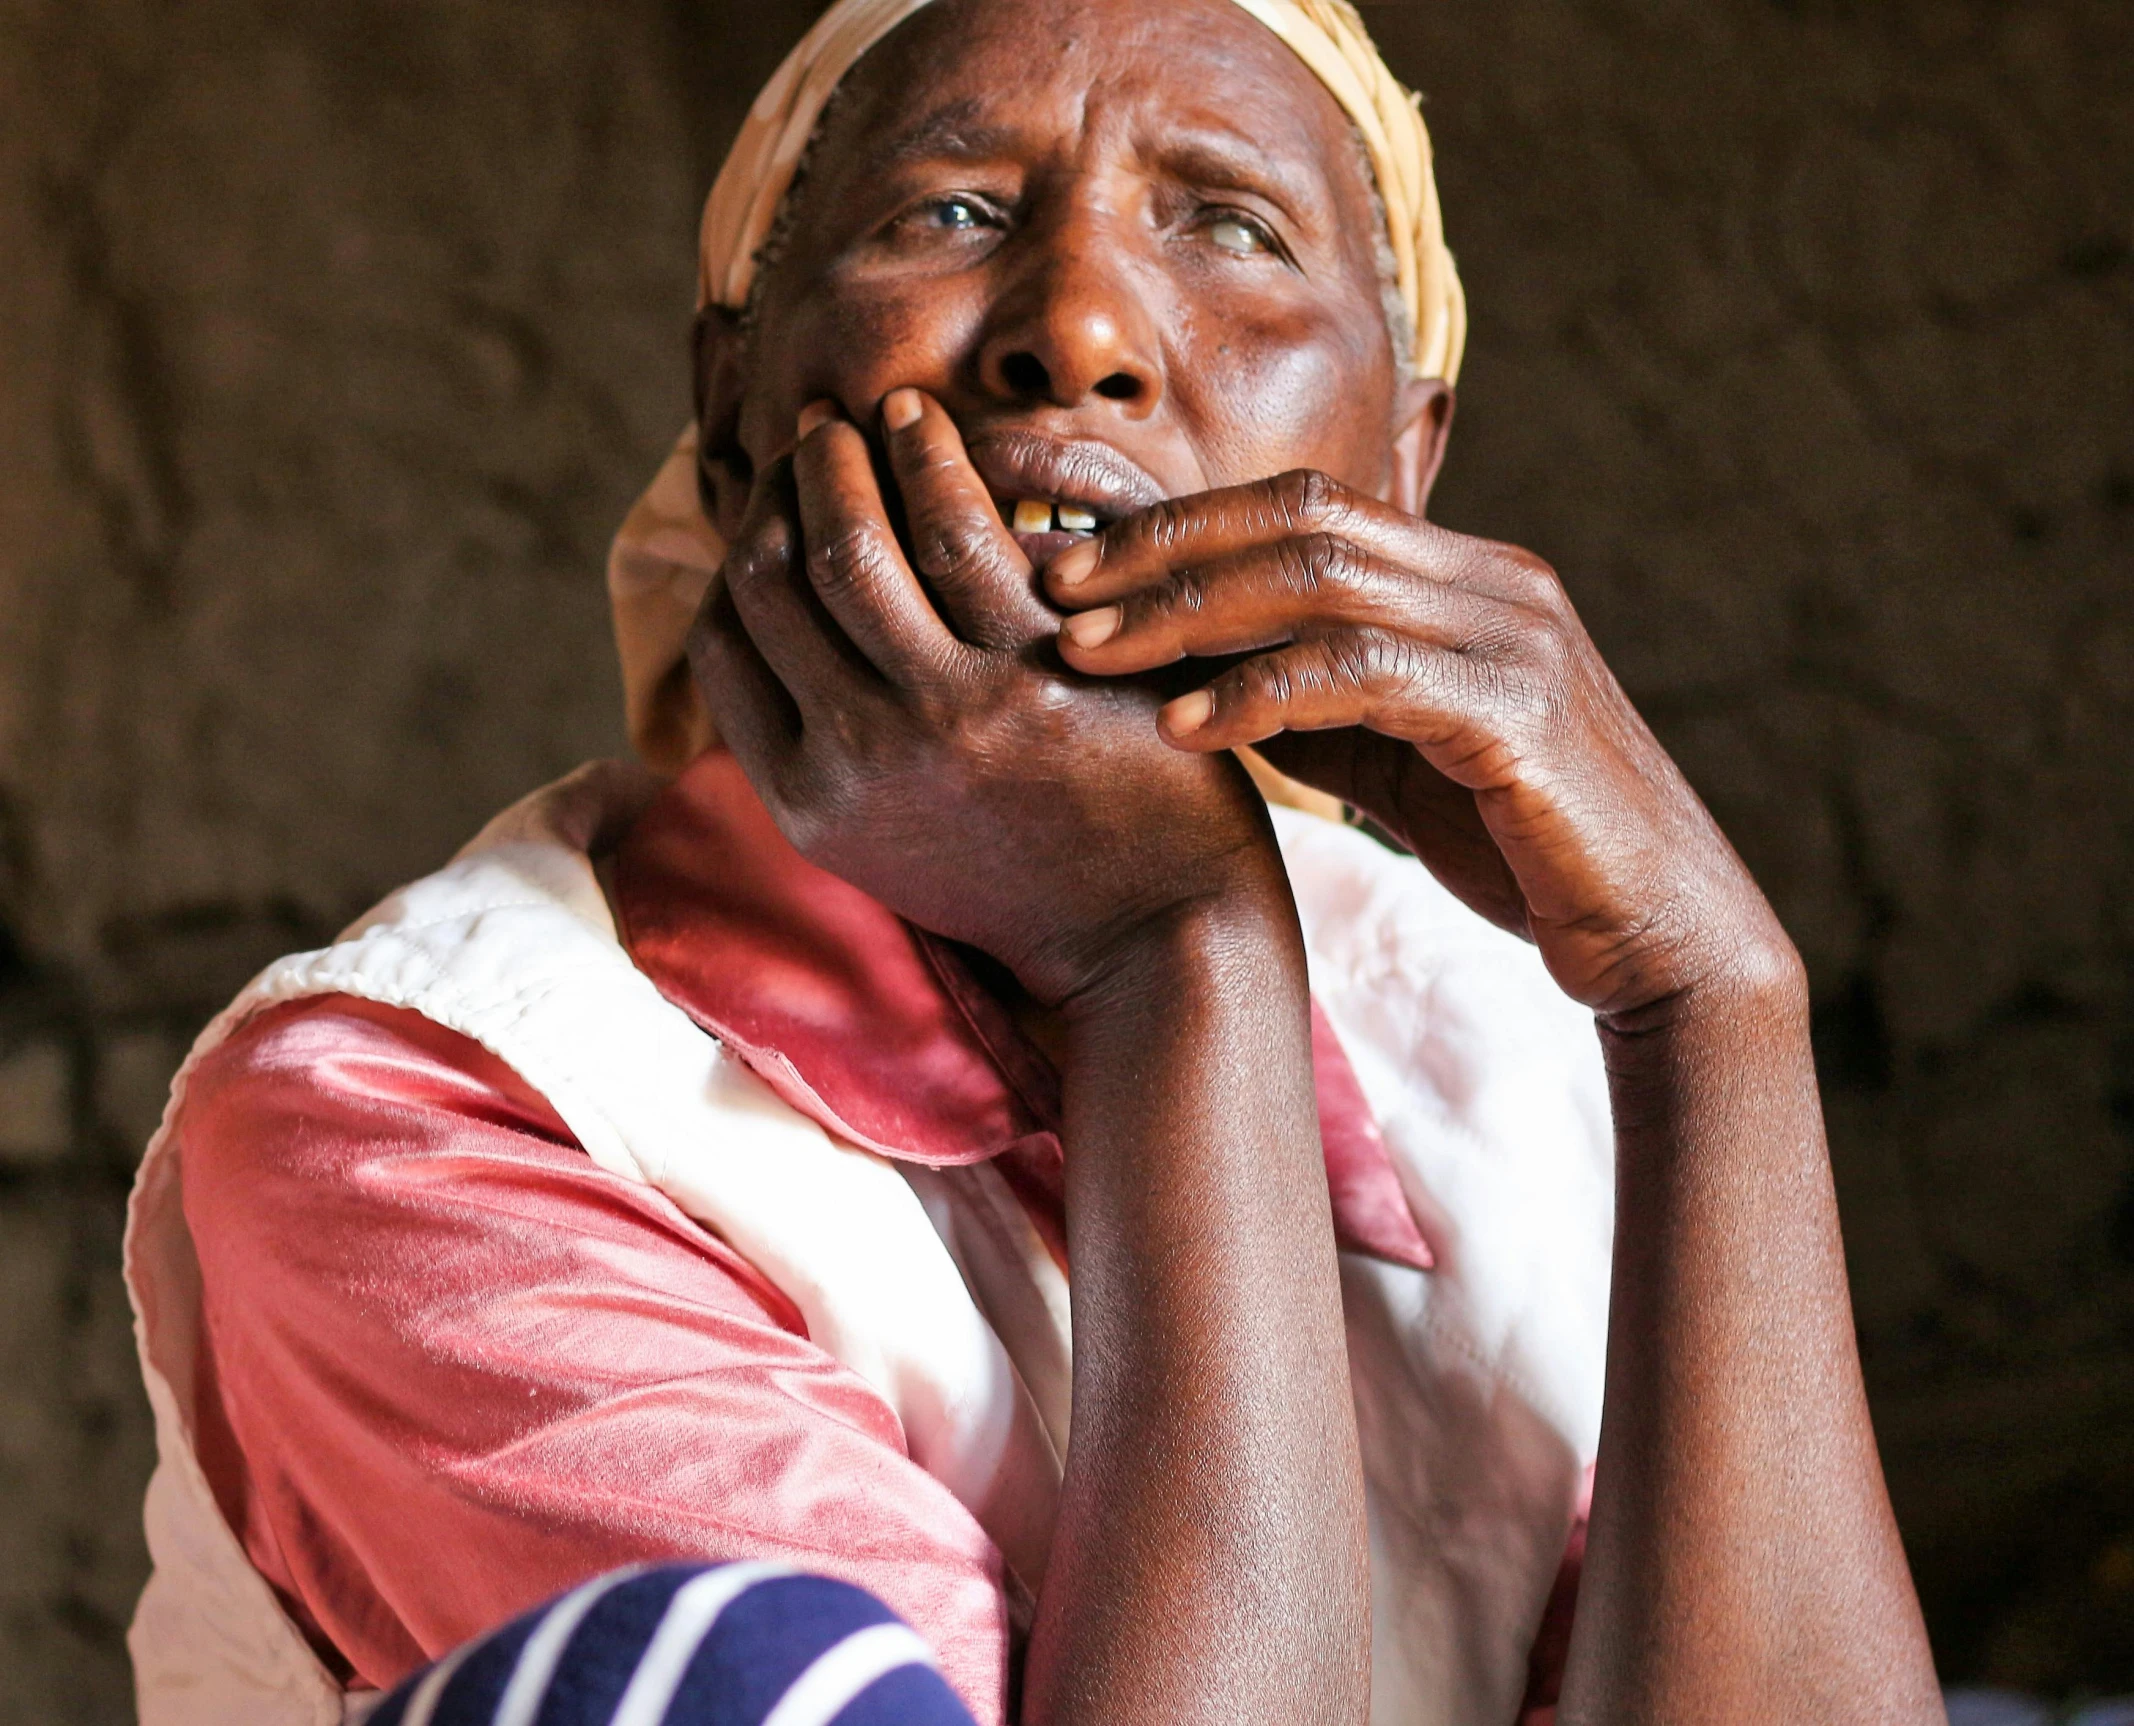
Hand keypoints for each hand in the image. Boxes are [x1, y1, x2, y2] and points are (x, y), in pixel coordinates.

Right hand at [686, 391, 1288, 1007]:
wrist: (1157, 940)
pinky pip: (955, 533)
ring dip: (837, 460)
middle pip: (768, 580)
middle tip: (811, 441)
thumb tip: (771, 640)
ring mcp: (941, 717)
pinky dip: (926, 460)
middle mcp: (854, 760)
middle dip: (777, 491)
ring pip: (847, 545)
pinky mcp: (1031, 677)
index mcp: (807, 804)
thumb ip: (826, 754)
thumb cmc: (1031, 879)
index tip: (771, 512)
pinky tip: (924, 425)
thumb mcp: (891, 846)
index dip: (738, 558)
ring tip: (858, 420)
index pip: (723, 645)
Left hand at [1045, 470, 1788, 1019]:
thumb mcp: (1400, 758)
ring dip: (1188, 614)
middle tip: (1054, 591)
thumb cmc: (1524, 847)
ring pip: (1324, 579)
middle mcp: (1493, 582)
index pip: (1300, 507)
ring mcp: (1513, 637)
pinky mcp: (1519, 711)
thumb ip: (1319, 704)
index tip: (1073, 565)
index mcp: (1464, 578)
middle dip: (1163, 550)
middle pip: (1299, 518)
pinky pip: (1366, 676)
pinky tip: (1185, 730)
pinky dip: (1263, 695)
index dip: (1179, 525)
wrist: (1661, 934)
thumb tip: (1198, 680)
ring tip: (1087, 656)